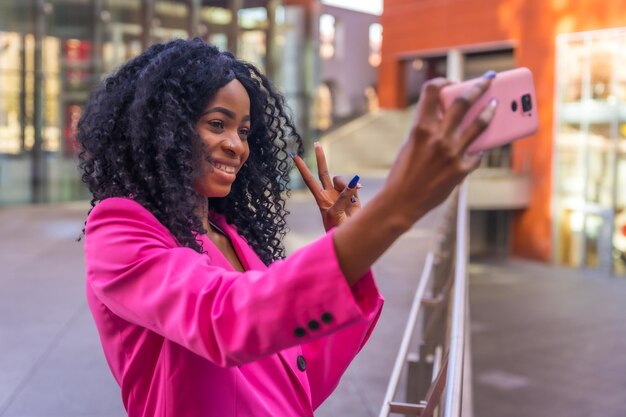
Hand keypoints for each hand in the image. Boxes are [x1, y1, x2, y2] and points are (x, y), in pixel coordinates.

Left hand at [292, 142, 360, 230]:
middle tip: (316, 143)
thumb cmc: (335, 228)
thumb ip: (342, 197)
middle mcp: (330, 193)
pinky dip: (355, 188)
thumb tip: (353, 183)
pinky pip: (354, 186)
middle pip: (323, 171)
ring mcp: (342, 194)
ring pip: (341, 180)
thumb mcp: (334, 213)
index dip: (302, 168)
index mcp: (320, 198)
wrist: (349, 237)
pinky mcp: (354, 197)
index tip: (294, 156)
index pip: (309, 179)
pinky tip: (358, 192)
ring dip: (344, 185)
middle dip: (321, 158)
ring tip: (347, 198)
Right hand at [383, 75, 495, 222]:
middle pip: (463, 102)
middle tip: (488, 79)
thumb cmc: (403, 173)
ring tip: (496, 104)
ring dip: (490, 110)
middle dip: (479, 86)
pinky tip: (479, 146)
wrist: (401, 202)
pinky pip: (476, 153)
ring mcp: (452, 153)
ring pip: (480, 123)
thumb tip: (450, 115)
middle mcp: (438, 137)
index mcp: (420, 127)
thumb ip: (428, 129)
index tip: (451, 82)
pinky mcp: (461, 170)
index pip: (432, 91)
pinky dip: (477, 149)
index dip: (443, 82)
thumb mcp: (411, 144)